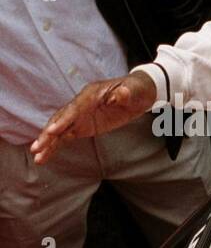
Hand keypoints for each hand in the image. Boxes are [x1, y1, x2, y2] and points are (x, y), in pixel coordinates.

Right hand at [31, 70, 157, 164]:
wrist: (138, 93)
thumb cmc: (136, 90)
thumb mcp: (134, 91)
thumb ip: (125, 94)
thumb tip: (122, 94)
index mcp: (91, 95)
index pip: (75, 109)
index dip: (64, 120)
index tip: (53, 131)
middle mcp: (80, 105)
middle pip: (61, 119)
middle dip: (49, 134)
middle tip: (38, 147)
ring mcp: (80, 116)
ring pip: (60, 129)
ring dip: (48, 143)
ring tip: (37, 157)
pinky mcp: (82, 126)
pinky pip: (66, 136)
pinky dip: (55, 146)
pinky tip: (44, 156)